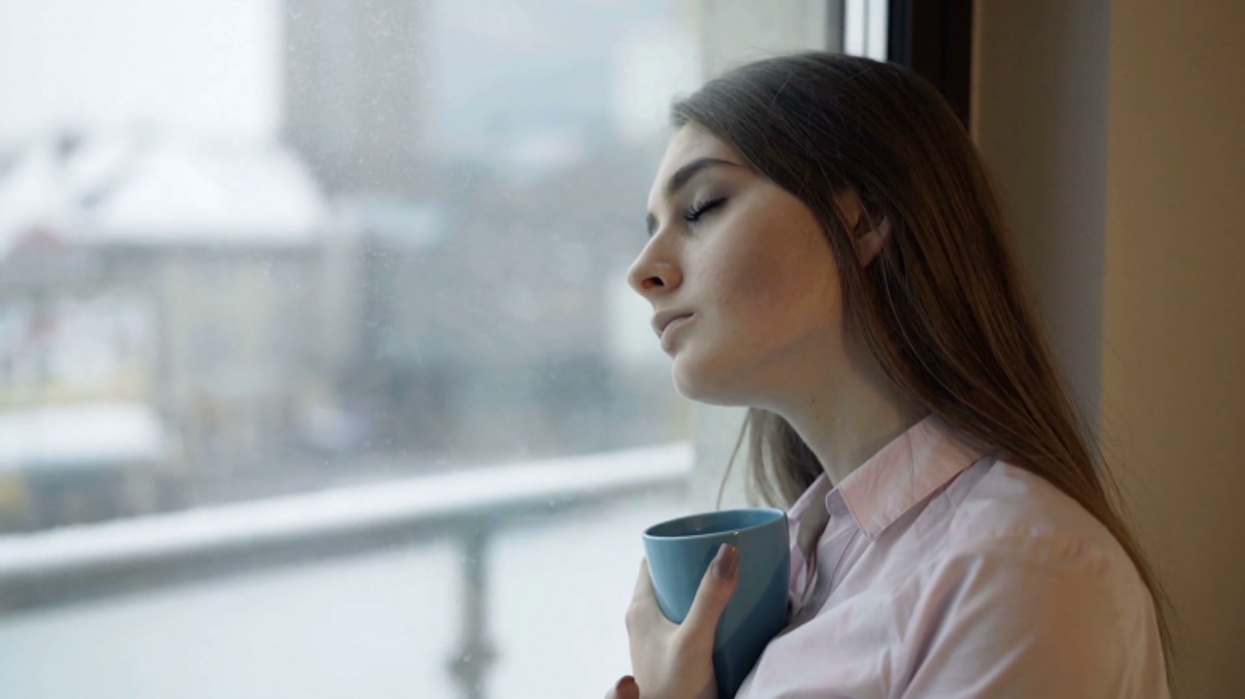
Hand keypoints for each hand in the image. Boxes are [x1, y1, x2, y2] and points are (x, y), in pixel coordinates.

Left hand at [604, 543, 739, 698]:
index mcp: (640, 607)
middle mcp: (643, 618)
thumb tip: (729, 550)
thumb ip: (711, 599)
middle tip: (725, 559)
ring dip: (700, 590)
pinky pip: (684, 620)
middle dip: (694, 566)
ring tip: (730, 583)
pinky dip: (702, 612)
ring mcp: (654, 636)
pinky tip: (725, 616)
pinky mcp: (668, 652)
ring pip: (677, 599)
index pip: (653, 559)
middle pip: (668, 577)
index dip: (675, 544)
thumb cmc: (673, 687)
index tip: (704, 537)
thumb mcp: (695, 640)